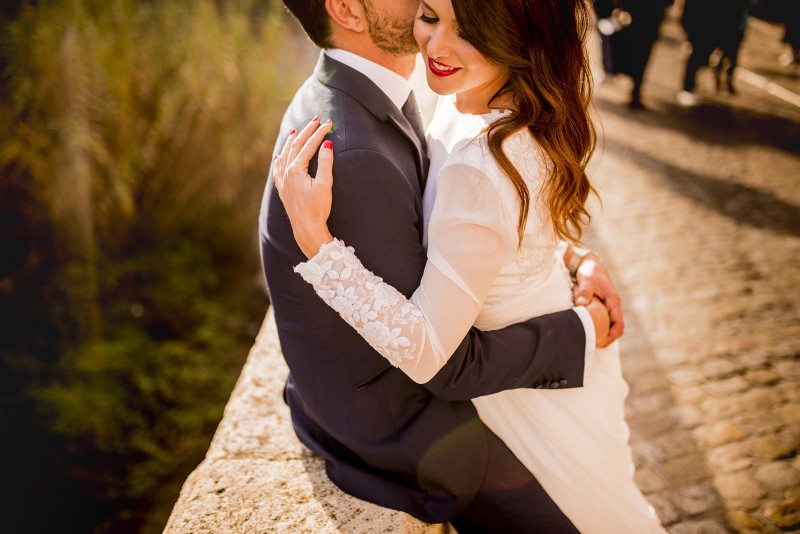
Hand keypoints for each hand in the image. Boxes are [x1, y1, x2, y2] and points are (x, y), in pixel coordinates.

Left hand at [273, 118, 334, 257]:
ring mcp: (283, 181)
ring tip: (296, 131)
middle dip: (307, 132)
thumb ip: (326, 163)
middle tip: (317, 120)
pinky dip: (280, 159)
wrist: (306, 228)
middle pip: (296, 146)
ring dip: (292, 141)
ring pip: (285, 155)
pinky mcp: (283, 190)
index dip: (319, 133)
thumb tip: (326, 144)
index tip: (328, 123)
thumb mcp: (325, 185)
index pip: (309, 145)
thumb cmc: (318, 209)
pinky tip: (279, 156)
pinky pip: (278, 169)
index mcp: (296, 170)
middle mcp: (286, 173)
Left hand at [572, 253, 623, 346]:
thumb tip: (581, 304)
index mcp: (613, 301)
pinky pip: (604, 320)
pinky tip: (587, 330)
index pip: (618, 324)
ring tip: (590, 341)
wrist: (588, 263)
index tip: (601, 342)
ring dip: (603, 333)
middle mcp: (613, 305)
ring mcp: (608, 306)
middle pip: (616, 328)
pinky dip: (598, 327)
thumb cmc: (589, 271)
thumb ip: (584, 291)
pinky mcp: (602, 305)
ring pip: (610, 324)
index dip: (612, 336)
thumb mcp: (586, 280)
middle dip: (607, 338)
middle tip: (593, 345)